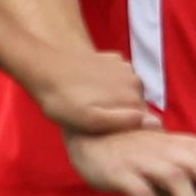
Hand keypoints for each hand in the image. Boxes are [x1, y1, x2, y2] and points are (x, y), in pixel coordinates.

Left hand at [21, 48, 155, 140]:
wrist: (41, 68)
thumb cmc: (62, 101)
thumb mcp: (90, 120)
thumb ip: (122, 122)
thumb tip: (154, 123)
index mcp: (133, 98)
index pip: (144, 124)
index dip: (127, 134)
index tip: (106, 135)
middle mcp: (135, 80)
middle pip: (136, 109)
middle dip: (121, 117)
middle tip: (95, 123)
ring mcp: (124, 67)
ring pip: (126, 94)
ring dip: (114, 102)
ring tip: (90, 107)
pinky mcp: (112, 59)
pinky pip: (117, 79)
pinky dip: (107, 85)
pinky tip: (89, 90)